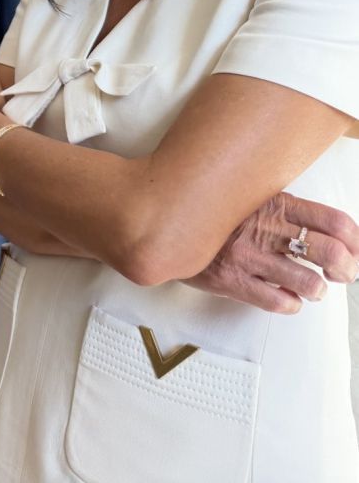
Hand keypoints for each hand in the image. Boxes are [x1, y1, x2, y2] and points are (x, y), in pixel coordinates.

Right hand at [185, 192, 358, 312]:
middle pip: (330, 252)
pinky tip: (286, 298)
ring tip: (311, 288)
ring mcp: (247, 254)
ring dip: (316, 290)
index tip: (354, 252)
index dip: (355, 242)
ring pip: (308, 281)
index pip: (335, 222)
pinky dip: (290, 304)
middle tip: (340, 274)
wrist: (164, 223)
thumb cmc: (214, 215)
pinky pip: (277, 301)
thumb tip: (330, 232)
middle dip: (345, 270)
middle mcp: (265, 228)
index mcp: (275, 203)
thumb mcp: (251, 199)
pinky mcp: (230, 279)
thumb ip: (285, 211)